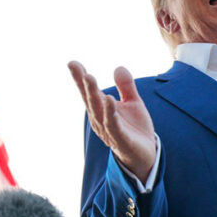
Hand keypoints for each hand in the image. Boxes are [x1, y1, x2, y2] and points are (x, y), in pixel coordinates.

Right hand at [68, 61, 156, 182]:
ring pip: (98, 110)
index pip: (89, 91)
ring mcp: (108, 129)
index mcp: (101, 108)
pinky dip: (110, 112)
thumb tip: (118, 68)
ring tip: (89, 77)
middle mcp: (100, 118)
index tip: (72, 63)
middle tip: (78, 68)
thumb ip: (126, 86)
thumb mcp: (133, 103)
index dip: (80, 78)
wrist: (145, 154)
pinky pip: (113, 124)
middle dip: (84, 84)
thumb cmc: (134, 128)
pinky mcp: (120, 139)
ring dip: (93, 94)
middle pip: (91, 98)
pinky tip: (109, 99)